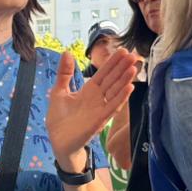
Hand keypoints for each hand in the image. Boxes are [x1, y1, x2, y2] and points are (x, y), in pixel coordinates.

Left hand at [47, 49, 136, 169]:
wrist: (57, 140)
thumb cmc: (59, 118)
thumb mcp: (59, 91)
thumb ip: (64, 73)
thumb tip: (66, 52)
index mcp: (89, 90)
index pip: (104, 73)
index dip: (112, 62)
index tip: (123, 50)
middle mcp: (97, 98)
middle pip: (113, 80)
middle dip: (122, 67)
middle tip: (133, 54)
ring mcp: (100, 109)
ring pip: (115, 92)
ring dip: (125, 80)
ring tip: (133, 68)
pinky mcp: (99, 120)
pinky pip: (112, 107)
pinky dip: (121, 98)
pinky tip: (129, 87)